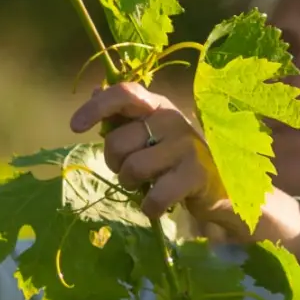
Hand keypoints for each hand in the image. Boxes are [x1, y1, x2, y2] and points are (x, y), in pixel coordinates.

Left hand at [70, 84, 299, 257]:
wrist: (225, 187)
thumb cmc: (177, 159)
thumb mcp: (151, 134)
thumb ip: (123, 118)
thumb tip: (91, 91)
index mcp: (158, 106)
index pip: (124, 93)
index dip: (96, 107)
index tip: (75, 127)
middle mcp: (172, 120)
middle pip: (117, 142)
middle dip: (115, 164)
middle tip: (131, 172)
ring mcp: (185, 146)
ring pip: (132, 170)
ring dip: (133, 186)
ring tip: (149, 185)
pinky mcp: (195, 174)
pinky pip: (153, 196)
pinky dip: (150, 208)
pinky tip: (159, 205)